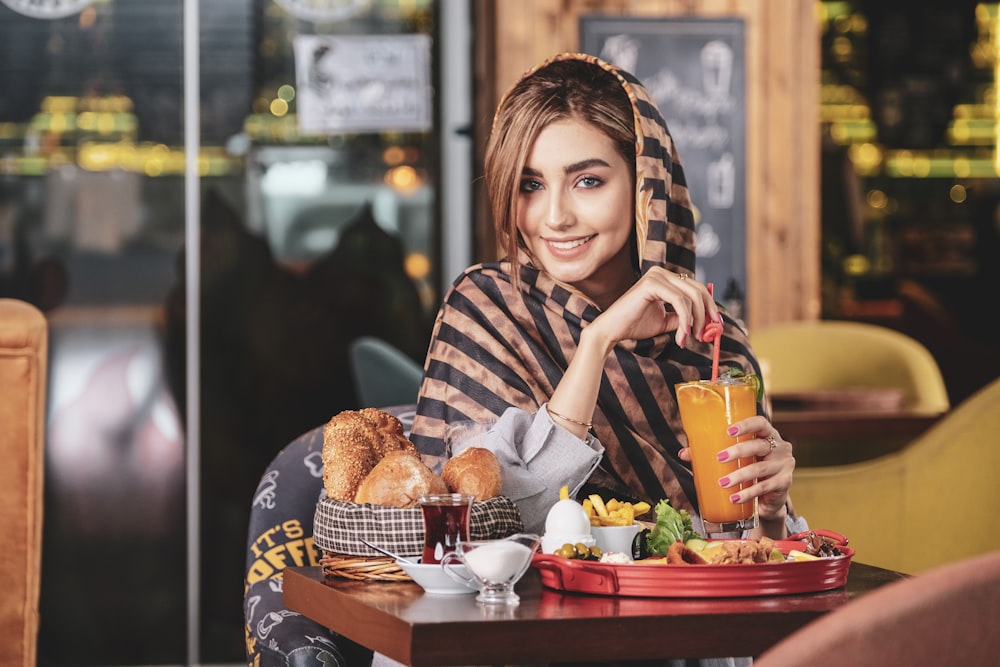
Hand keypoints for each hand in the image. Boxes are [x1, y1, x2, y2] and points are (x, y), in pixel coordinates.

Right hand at [585, 267, 719, 349]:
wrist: (611, 330)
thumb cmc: (634, 325)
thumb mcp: (665, 321)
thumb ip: (683, 317)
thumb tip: (706, 322)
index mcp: (665, 278)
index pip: (696, 288)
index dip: (709, 306)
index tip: (716, 326)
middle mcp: (661, 272)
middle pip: (698, 289)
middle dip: (706, 313)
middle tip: (706, 334)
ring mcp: (656, 276)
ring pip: (691, 296)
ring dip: (695, 320)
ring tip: (689, 338)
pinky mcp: (651, 284)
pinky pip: (679, 301)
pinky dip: (685, 319)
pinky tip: (682, 334)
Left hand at [677, 415, 794, 538]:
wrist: (769, 499)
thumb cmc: (750, 470)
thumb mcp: (735, 460)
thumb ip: (711, 454)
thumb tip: (683, 453)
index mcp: (768, 435)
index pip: (761, 423)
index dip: (746, 425)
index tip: (728, 431)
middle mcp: (780, 447)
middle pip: (759, 445)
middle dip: (738, 451)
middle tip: (719, 458)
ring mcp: (784, 466)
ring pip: (760, 468)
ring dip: (740, 475)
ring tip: (722, 483)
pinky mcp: (785, 483)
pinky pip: (764, 487)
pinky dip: (748, 493)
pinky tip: (734, 498)